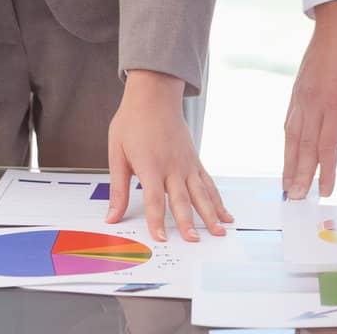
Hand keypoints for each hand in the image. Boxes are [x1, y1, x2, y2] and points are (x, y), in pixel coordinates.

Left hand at [106, 70, 232, 241]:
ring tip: (219, 231)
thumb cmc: (133, 121)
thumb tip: (112, 216)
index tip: (160, 239)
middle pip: (181, 199)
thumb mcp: (117, 152)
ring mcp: (186, 163)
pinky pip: (207, 183)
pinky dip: (217, 199)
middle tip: (194, 241)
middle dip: (188, 222)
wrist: (154, 94)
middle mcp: (172, 166)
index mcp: (150, 165)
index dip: (156, 220)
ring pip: (201, 193)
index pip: (153, 199)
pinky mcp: (194, 160)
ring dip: (211, 213)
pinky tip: (225, 213)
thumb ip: (118, 188)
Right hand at [283, 0, 336, 198]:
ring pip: (292, 135)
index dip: (326, 172)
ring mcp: (302, 94)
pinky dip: (287, 139)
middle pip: (304, 146)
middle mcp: (314, 101)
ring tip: (286, 184)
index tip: (325, 192)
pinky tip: (288, 150)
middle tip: (296, 199)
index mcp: (335, 101)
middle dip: (300, 175)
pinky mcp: (297, 87)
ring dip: (289, 162)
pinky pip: (289, 119)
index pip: (327, 146)